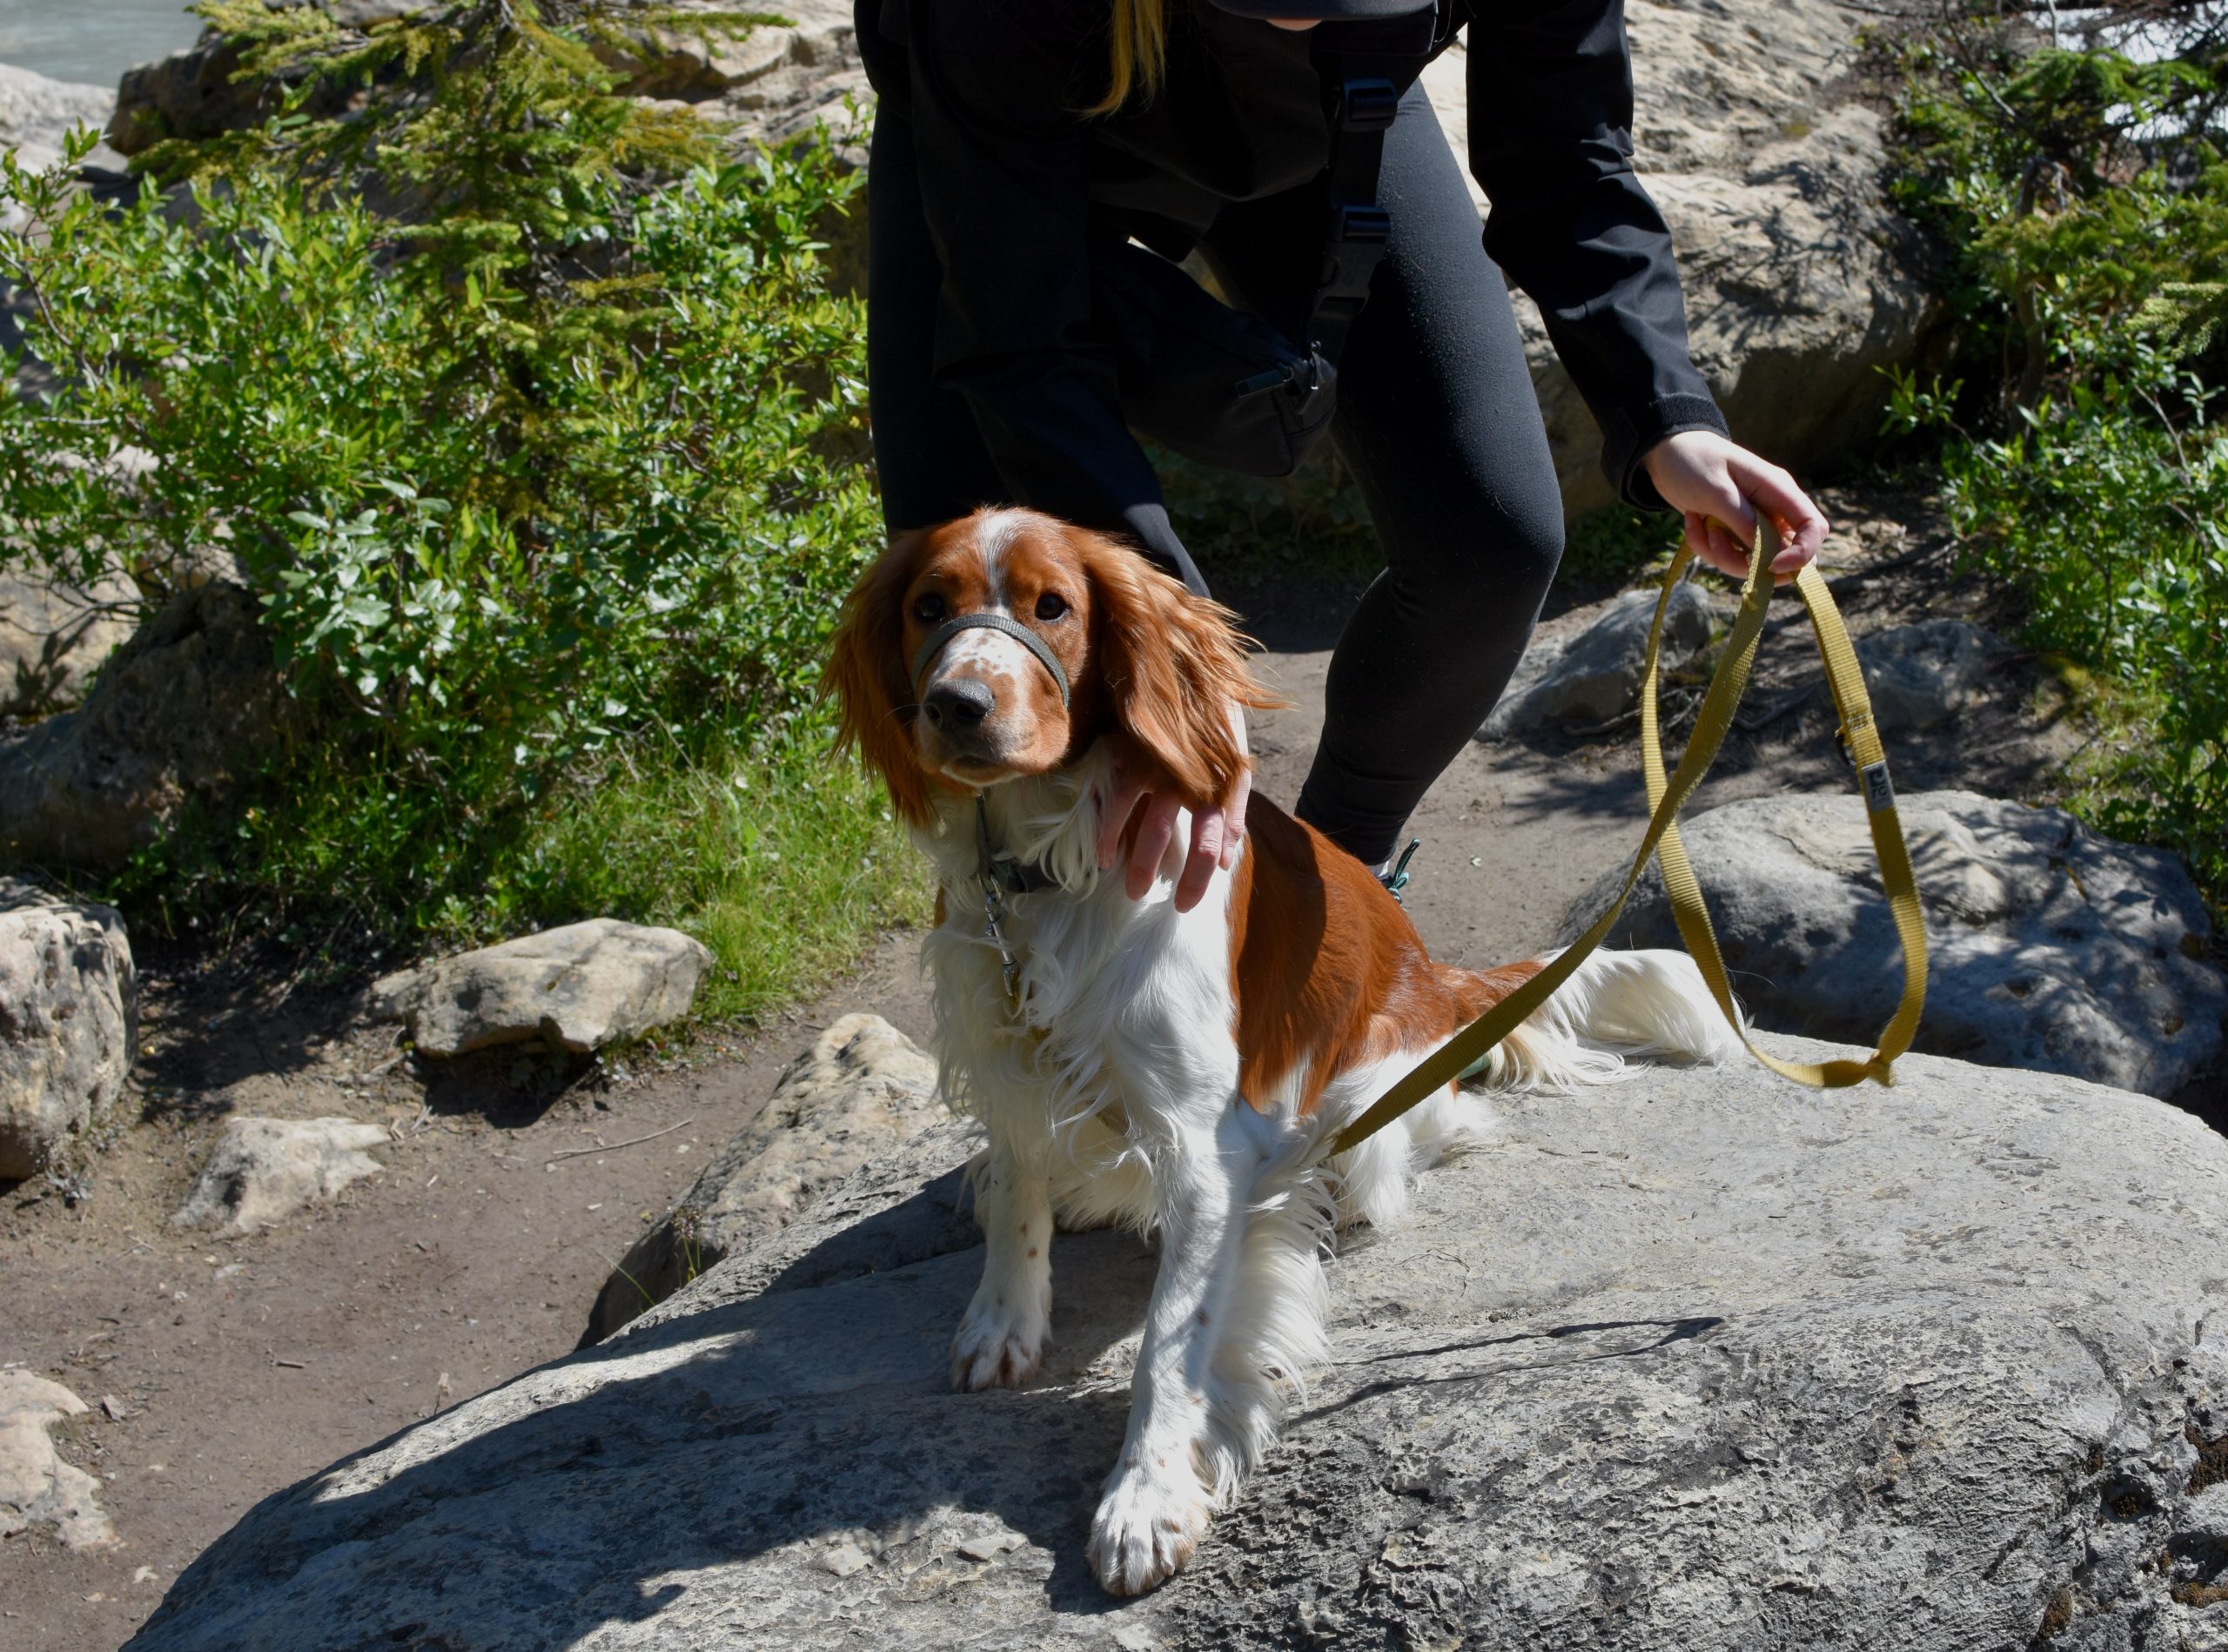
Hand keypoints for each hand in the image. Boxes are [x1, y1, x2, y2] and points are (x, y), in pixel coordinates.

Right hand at [1094, 716, 1250, 913]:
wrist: (1187, 676)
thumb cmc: (1213, 730)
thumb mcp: (1234, 769)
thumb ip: (1232, 816)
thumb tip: (1226, 863)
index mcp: (1220, 789)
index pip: (1211, 845)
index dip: (1198, 880)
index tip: (1185, 904)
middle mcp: (1193, 784)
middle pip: (1182, 843)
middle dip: (1168, 877)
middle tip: (1152, 901)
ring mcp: (1163, 772)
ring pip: (1149, 827)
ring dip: (1138, 863)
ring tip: (1129, 888)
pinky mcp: (1135, 758)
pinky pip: (1119, 802)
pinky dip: (1110, 832)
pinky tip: (1104, 855)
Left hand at [1639, 430, 1827, 580]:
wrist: (1667, 453)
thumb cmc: (1695, 462)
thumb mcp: (1717, 491)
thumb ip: (1743, 522)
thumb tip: (1767, 554)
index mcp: (1779, 491)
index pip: (1814, 527)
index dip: (1802, 553)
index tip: (1771, 566)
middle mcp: (1773, 509)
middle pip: (1785, 554)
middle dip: (1752, 563)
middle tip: (1719, 548)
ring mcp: (1754, 522)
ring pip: (1753, 561)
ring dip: (1721, 554)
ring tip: (1699, 526)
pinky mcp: (1734, 531)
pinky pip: (1729, 555)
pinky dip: (1707, 548)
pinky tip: (1692, 522)